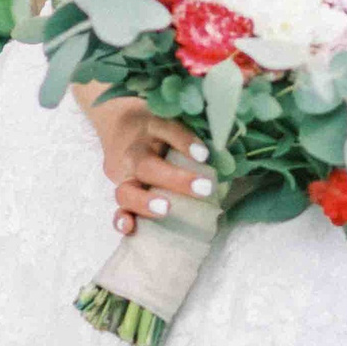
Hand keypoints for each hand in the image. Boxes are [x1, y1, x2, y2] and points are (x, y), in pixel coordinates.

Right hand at [90, 96, 216, 235]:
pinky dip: (122, 220)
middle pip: (147, 165)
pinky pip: (117, 208)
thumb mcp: (174, 117)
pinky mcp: (120, 192)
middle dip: (175, 179)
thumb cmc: (159, 125)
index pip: (167, 129)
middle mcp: (134, 150)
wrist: (117, 122)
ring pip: (126, 190)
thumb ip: (196, 130)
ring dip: (145, 203)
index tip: (204, 154)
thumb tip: (228, 153)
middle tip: (204, 189)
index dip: (184, 141)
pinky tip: (131, 228)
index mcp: (151, 126)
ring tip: (166, 210)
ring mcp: (122, 174)